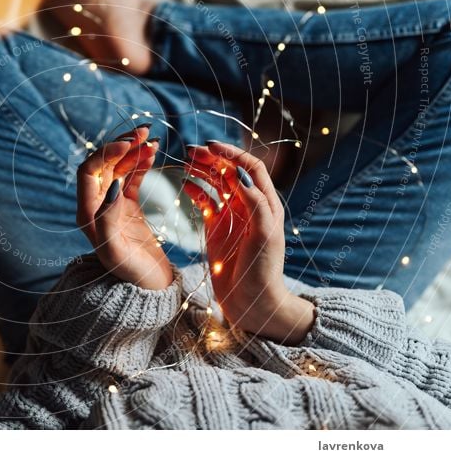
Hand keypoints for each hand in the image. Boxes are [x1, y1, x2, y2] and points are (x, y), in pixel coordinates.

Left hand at [76, 126, 172, 289]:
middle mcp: (96, 206)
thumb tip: (111, 185)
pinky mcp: (128, 207)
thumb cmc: (133, 275)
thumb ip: (108, 219)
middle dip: (121, 145)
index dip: (105, 152)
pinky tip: (154, 152)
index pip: (88, 171)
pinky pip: (132, 178)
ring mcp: (113, 205)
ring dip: (133, 150)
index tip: (129, 143)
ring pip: (118, 167)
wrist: (151, 290)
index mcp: (88, 214)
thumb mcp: (117, 251)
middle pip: (103, 164)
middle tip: (144, 131)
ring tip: (152, 138)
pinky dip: (142, 163)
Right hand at [183, 141, 314, 343]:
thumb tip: (239, 174)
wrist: (253, 303)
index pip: (250, 168)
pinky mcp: (216, 229)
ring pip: (215, 184)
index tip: (211, 146)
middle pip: (230, 172)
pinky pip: (204, 203)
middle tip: (191, 150)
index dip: (232, 154)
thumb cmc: (263, 270)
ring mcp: (231, 216)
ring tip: (185, 161)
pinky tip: (184, 184)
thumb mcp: (264, 235)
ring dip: (202, 170)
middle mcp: (249, 205)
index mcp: (266, 203)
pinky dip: (194, 191)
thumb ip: (255, 203)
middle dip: (212, 158)